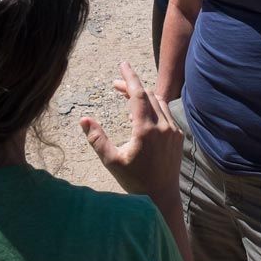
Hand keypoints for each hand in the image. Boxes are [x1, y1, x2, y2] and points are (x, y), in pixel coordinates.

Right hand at [80, 61, 181, 201]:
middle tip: (115, 85)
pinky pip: (166, 113)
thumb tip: (83, 119)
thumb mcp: (111, 161)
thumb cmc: (134, 181)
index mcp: (145, 130)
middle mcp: (162, 126)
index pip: (137, 94)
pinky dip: (153, 106)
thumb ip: (97, 139)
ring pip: (159, 102)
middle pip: (147, 94)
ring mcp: (172, 130)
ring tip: (127, 97)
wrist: (161, 197)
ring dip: (143, 95)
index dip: (129, 77)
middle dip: (132, 86)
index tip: (122, 64)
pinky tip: (141, 114)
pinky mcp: (177, 136)